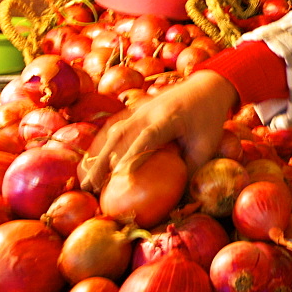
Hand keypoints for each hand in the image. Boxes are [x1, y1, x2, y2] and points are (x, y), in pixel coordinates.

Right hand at [79, 70, 239, 191]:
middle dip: (102, 161)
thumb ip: (191, 171)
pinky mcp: (135, 109)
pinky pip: (113, 126)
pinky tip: (91, 162)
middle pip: (120, 135)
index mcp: (169, 118)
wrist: (206, 87)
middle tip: (89, 187)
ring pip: (111, 131)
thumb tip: (181, 205)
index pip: (147, 137)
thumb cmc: (208, 120)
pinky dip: (100, 144)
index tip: (119, 177)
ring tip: (83, 179)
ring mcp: (139, 108)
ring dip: (96, 154)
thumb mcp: (206, 146)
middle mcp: (148, 111)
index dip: (132, 155)